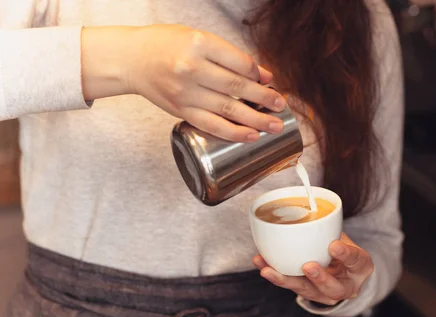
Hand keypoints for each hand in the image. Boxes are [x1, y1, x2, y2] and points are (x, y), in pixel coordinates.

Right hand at [81, 25, 286, 141]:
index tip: (270, 81)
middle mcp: (192, 68)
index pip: (239, 62)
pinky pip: (211, 125)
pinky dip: (233, 132)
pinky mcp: (181, 110)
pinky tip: (250, 136)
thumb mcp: (198, 38)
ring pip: (228, 109)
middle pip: (237, 87)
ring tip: (274, 126)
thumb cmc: (166, 45)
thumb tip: (262, 75)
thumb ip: (229, 55)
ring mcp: (186, 92)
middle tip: (281, 106)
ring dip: (255, 120)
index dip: (258, 74)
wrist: (131, 59)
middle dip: (264, 99)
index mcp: (199, 44)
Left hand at [252, 233, 373, 305]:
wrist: (345, 272)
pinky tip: (262, 265)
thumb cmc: (345, 251)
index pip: (356, 260)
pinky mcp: (309, 294)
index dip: (346, 255)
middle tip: (308, 266)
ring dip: (286, 280)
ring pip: (307, 291)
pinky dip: (276, 275)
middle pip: (334, 288)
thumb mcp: (346, 238)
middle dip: (320, 278)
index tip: (334, 246)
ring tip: (268, 270)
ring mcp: (326, 294)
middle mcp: (346, 286)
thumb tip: (310, 203)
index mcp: (360, 268)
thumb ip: (332, 228)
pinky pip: (292, 286)